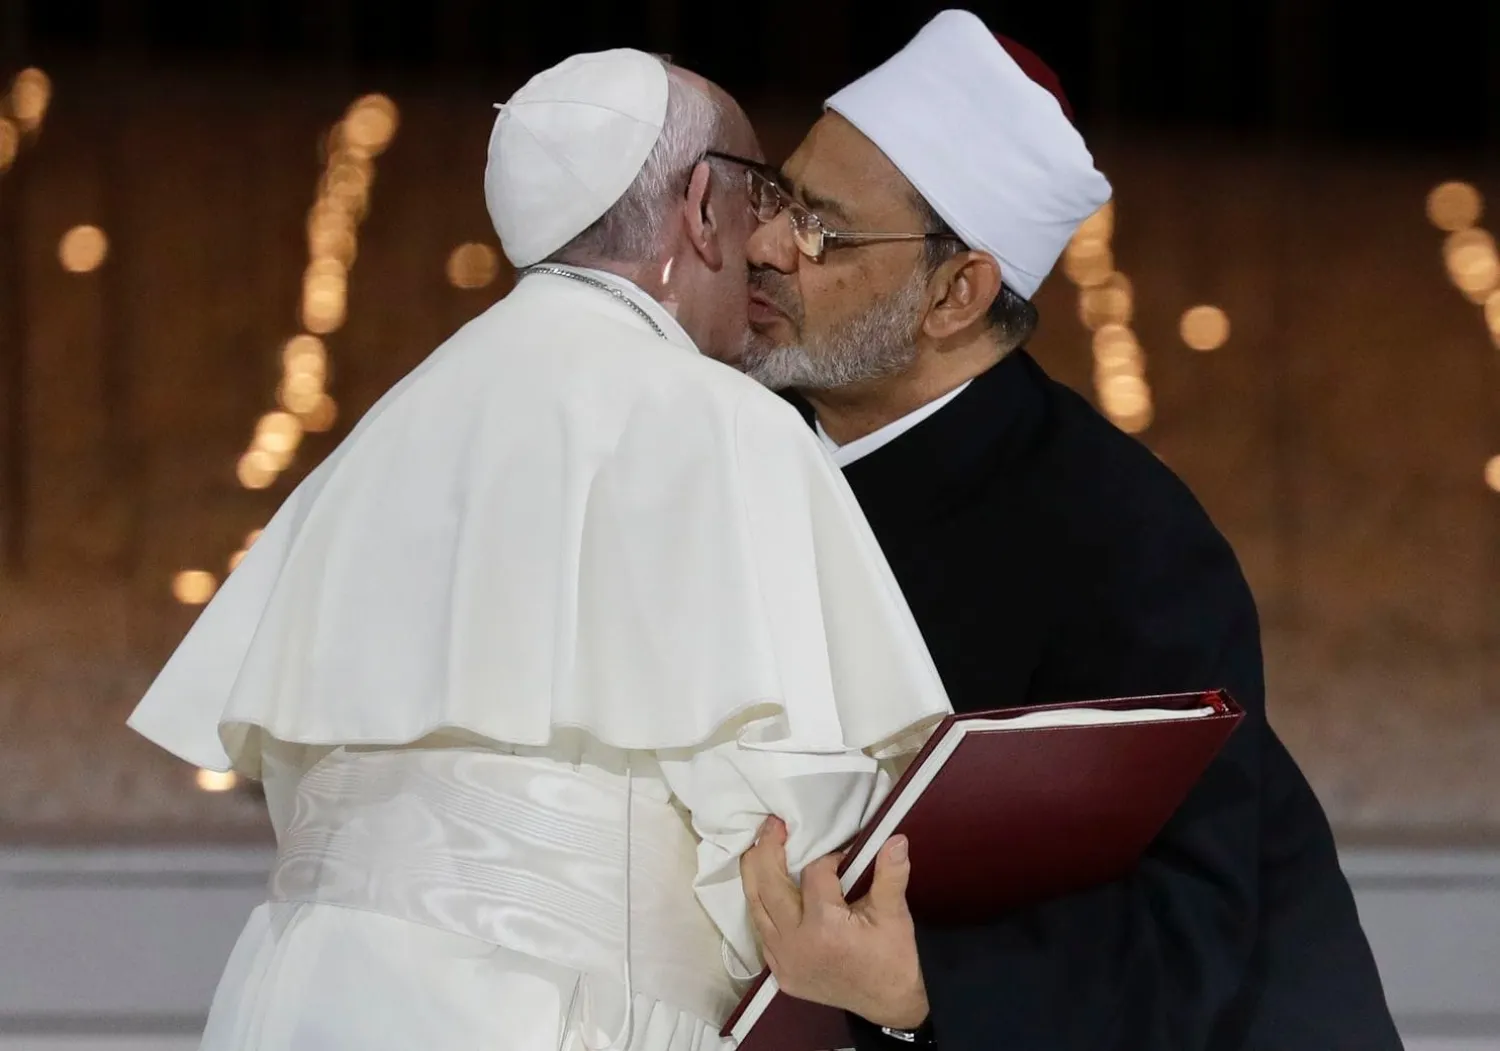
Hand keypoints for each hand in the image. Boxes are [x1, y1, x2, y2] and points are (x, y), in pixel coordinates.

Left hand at [740, 817, 928, 1029]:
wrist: (889, 1004)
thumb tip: (896, 839)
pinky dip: (760, 906)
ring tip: (759, 847)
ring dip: (755, 875)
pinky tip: (765, 888)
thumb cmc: (892, 957)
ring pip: (756, 908)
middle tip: (772, 825)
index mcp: (825, 927)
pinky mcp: (780, 973)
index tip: (841, 857)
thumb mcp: (894, 914)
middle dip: (768, 850)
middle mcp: (796, 943)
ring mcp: (783, 961)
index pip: (815, 875)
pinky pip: (761, 931)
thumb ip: (891, 874)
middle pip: (769, 886)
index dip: (829, 859)